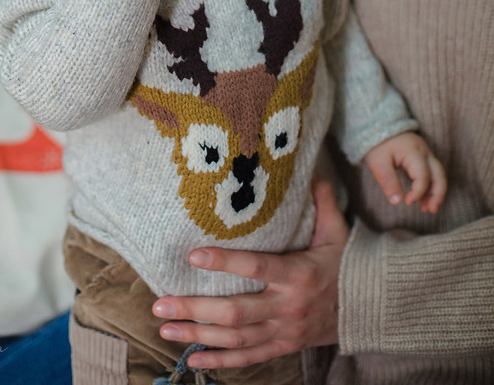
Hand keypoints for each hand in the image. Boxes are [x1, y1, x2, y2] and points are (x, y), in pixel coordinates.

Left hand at [151, 178, 348, 369]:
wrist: (369, 309)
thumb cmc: (347, 265)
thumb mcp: (339, 231)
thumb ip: (323, 202)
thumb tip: (313, 170)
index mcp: (298, 275)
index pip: (256, 267)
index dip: (224, 262)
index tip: (193, 255)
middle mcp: (288, 308)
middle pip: (235, 312)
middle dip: (195, 309)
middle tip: (161, 302)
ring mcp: (284, 332)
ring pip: (235, 338)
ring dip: (197, 335)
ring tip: (165, 327)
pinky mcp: (283, 347)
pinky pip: (248, 358)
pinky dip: (220, 361)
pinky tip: (193, 359)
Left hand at [364, 132, 446, 213]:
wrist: (379, 125)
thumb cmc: (377, 143)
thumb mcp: (377, 162)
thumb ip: (387, 181)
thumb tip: (397, 201)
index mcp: (413, 152)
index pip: (423, 176)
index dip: (418, 192)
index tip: (408, 202)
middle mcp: (425, 152)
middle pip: (439, 175)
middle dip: (438, 194)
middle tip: (431, 210)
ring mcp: (426, 153)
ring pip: (439, 174)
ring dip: (436, 192)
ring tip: (428, 208)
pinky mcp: (424, 156)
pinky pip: (434, 172)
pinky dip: (432, 186)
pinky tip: (424, 198)